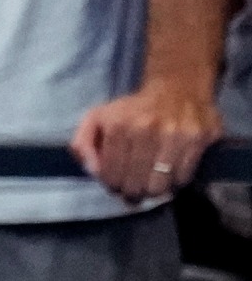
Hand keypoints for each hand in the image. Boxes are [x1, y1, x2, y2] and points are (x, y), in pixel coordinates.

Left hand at [70, 78, 221, 203]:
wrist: (177, 88)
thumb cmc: (134, 109)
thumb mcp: (98, 117)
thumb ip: (83, 142)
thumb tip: (91, 170)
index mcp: (117, 125)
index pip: (111, 173)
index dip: (111, 184)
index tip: (115, 184)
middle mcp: (145, 129)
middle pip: (136, 183)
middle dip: (132, 192)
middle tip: (133, 190)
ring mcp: (174, 135)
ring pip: (160, 185)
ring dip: (154, 190)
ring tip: (150, 184)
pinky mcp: (197, 139)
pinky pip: (183, 177)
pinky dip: (175, 182)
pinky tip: (169, 174)